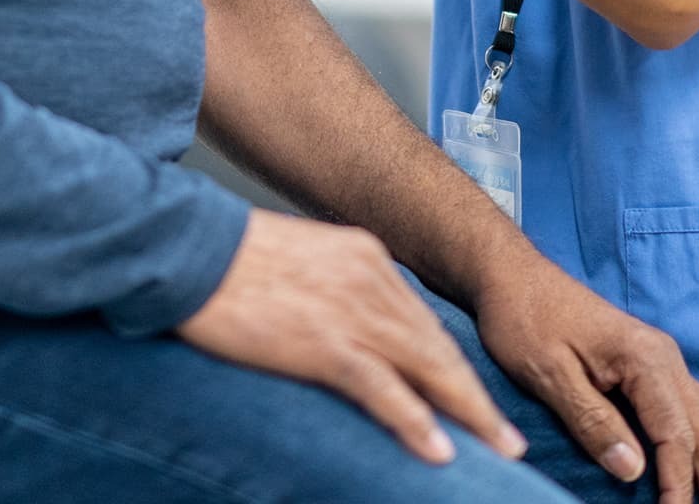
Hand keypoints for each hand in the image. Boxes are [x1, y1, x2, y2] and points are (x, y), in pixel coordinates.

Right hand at [178, 210, 526, 467]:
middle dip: (477, 398)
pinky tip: (438, 449)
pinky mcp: (324, 343)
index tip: (473, 396)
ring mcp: (352, 312)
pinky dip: (415, 422)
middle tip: (508, 437)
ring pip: (428, 370)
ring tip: (496, 449)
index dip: (453, 365)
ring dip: (467, 415)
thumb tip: (351, 325)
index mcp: (366, 258)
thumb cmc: (231, 258)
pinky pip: (382, 390)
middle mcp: (372, 281)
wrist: (190, 248)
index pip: (424, 321)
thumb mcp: (302, 259)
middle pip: (440, 349)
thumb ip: (338, 286)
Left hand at [472, 257, 698, 502]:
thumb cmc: (524, 321)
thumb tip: (632, 471)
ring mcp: (667, 364)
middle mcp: (667, 361)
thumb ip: (591, 421)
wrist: (516, 277)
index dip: (680, 484)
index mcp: (644, 359)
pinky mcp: (658, 369)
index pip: (676, 435)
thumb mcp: (547, 373)